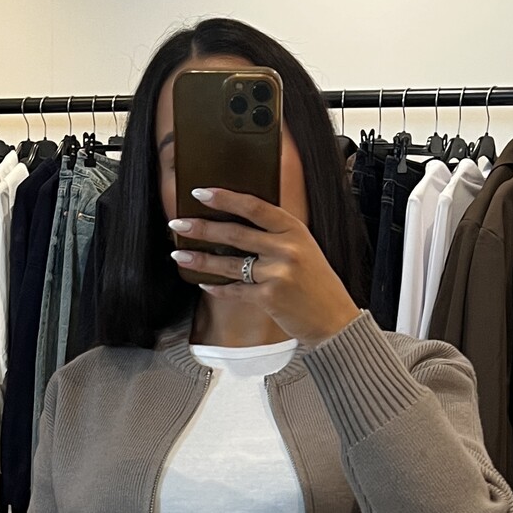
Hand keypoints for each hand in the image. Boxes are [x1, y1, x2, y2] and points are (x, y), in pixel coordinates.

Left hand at [168, 190, 360, 344]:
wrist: (334, 319)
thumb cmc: (317, 284)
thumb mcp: (304, 249)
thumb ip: (277, 236)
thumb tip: (237, 224)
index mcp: (294, 229)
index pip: (254, 206)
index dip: (225, 198)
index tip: (200, 192)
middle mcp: (286, 248)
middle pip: (235, 233)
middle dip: (201, 228)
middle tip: (178, 223)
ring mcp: (277, 273)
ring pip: (229, 263)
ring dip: (200, 258)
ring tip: (179, 254)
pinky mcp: (269, 297)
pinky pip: (234, 290)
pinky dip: (217, 287)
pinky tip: (203, 283)